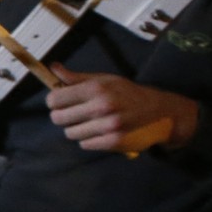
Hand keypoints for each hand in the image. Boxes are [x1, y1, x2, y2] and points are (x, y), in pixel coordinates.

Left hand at [45, 64, 199, 153]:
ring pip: (70, 133)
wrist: (158, 110)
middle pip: (58, 118)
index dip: (54, 101)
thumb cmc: (126, 93)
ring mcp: (108, 126)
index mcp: (96, 88)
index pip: (54, 99)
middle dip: (62, 116)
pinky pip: (85, 144)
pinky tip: (100, 131)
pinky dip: (89, 140)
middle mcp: (102, 106)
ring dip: (77, 129)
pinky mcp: (114, 141)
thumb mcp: (104, 79)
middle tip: (74, 114)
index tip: (60, 102)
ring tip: (91, 122)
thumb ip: (76, 77)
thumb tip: (53, 68)